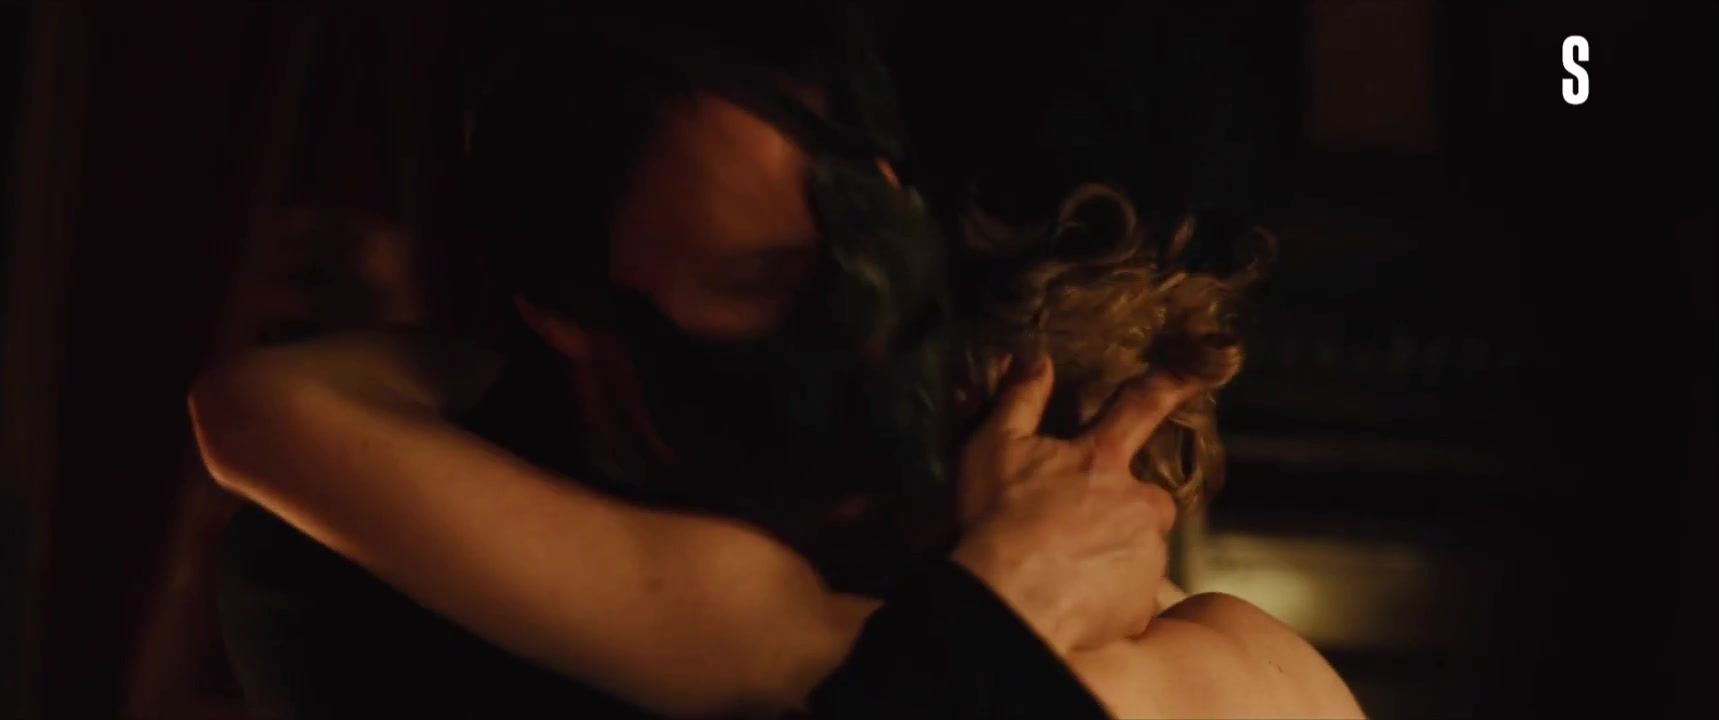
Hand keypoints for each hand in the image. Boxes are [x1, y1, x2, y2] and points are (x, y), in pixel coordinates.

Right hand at [950, 355, 1193, 655]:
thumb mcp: (993, 448)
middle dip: (1123, 509)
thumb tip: (1038, 361)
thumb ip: (1020, 401)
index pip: (1142, 408)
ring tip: (1067, 569)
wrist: (1009, 603)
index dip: (1173, 386)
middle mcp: (1138, 503)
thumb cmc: (997, 521)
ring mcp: (1146, 556)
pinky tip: (1075, 599)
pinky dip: (1111, 596)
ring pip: (1140, 549)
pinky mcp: (1142, 603)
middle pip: (1147, 499)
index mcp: (1104, 460)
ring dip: (1114, 554)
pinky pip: (1132, 595)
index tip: (1204, 370)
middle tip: (1078, 528)